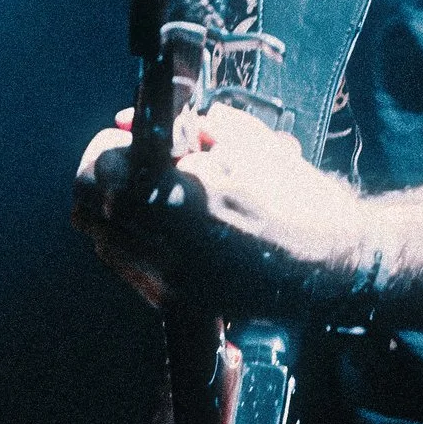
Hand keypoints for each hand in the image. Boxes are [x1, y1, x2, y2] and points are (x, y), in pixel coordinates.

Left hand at [73, 104, 368, 305]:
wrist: (334, 264)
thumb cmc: (296, 197)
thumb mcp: (247, 141)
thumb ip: (190, 125)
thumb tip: (145, 119)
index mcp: (179, 198)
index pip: (101, 171)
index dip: (109, 148)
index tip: (124, 138)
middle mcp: (164, 247)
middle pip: (88, 211)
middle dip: (99, 181)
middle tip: (125, 164)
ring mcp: (170, 282)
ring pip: (104, 244)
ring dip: (112, 214)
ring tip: (145, 195)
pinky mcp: (181, 303)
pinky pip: (131, 270)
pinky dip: (133, 244)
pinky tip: (163, 226)